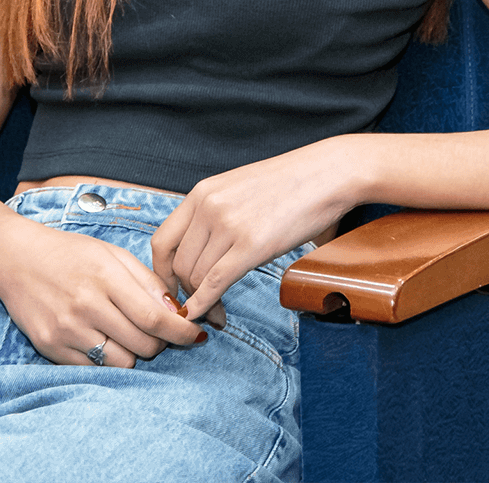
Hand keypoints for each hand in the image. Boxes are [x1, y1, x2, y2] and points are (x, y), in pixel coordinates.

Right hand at [0, 216, 208, 366]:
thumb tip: (179, 312)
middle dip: (162, 342)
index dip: (182, 332)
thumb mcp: (111, 254)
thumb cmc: (69, 253)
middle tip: (158, 331)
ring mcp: (67, 329)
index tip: (197, 334)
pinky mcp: (51, 348)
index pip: (154, 318)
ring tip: (127, 334)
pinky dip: (108, 359)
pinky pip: (96, 370)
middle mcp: (85, 305)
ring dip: (135, 353)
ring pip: (123, 362)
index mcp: (105, 276)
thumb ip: (147, 282)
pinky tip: (104, 340)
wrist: (14, 258)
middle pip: (144, 344)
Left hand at [149, 139, 358, 321]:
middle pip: (178, 264)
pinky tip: (208, 316)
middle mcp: (207, 207)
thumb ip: (215, 214)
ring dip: (201, 302)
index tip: (173, 290)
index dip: (162, 274)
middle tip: (199, 309)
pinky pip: (216, 282)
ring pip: (196, 276)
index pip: (162, 242)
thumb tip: (203, 252)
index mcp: (201, 192)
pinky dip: (205, 304)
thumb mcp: (238, 189)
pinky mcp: (250, 244)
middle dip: (185, 293)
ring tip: (216, 314)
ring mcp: (227, 225)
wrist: (327, 173)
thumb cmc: (289, 184)